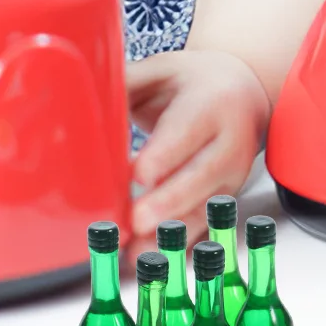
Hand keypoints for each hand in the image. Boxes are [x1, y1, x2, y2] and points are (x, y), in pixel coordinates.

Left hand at [126, 48, 271, 240]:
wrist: (244, 91)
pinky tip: (154, 256)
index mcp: (210, 102)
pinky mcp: (229, 195)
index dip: (165, 153)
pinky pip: (207, 223)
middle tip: (137, 219)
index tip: (138, 173)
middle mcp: (229, 139)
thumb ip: (125, 82)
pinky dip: (181, 243)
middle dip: (170, 200)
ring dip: (174, 230)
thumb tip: (81, 95)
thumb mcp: (162, 69)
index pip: (188, 129)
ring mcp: (234, 172)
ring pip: (208, 204)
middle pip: (203, 173)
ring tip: (139, 250)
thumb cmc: (193, 82)